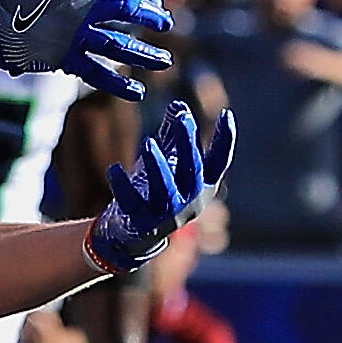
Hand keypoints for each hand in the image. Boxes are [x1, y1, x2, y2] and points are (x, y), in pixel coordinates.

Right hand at [0, 0, 171, 96]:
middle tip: (165, 24)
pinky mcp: (63, 56)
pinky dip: (118, 84)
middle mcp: (81, 3)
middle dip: (151, 16)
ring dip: (145, 53)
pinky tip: (137, 92)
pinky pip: (96, 72)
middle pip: (128, 8)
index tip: (154, 2)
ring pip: (118, 42)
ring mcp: (74, 32)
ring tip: (165, 61)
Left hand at [87, 102, 234, 275]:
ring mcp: (167, 214)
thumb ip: (173, 137)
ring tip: (148, 143)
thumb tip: (178, 106)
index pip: (219, 163)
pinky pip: (133, 203)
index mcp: (203, 187)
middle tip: (181, 118)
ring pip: (165, 189)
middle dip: (187, 143)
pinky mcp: (143, 223)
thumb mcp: (168, 163)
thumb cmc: (157, 192)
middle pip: (192, 170)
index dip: (225, 141)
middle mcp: (191, 201)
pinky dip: (123, 186)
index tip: (227, 114)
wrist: (137, 236)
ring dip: (158, 165)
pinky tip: (114, 169)